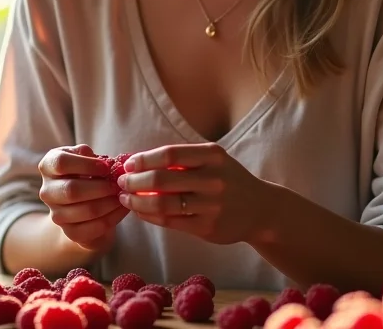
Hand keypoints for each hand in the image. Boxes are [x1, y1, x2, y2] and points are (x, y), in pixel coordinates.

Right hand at [38, 144, 128, 252]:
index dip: (86, 164)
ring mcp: (56, 214)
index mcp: (48, 166)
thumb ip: (91, 156)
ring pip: (86, 210)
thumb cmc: (85, 171)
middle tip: (119, 184)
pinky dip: (113, 217)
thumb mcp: (85, 157)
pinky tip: (122, 208)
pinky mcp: (70, 232)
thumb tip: (107, 163)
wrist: (82, 202)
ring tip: (123, 195)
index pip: (61, 163)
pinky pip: (94, 227)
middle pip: (72, 190)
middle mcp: (47, 191)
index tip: (106, 166)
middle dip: (101, 187)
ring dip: (110, 203)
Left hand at [116, 143, 270, 244]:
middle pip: (162, 180)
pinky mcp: (208, 228)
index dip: (144, 160)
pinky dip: (150, 216)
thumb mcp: (213, 160)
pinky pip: (171, 222)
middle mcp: (213, 179)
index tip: (128, 164)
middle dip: (135, 181)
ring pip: (163, 204)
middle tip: (121, 182)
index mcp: (213, 155)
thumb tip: (140, 161)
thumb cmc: (228, 178)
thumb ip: (183, 160)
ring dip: (138, 201)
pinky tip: (140, 211)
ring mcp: (211, 205)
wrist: (261, 209)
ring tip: (125, 198)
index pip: (169, 155)